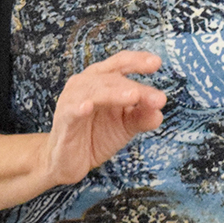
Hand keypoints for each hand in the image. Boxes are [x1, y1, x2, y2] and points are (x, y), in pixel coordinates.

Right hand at [41, 50, 166, 187]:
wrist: (69, 161)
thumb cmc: (98, 135)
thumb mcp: (126, 126)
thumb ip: (143, 117)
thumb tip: (159, 112)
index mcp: (104, 80)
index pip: (121, 63)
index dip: (138, 60)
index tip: (157, 63)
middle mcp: (87, 83)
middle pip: (113, 77)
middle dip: (136, 87)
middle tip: (159, 99)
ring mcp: (73, 99)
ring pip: (95, 89)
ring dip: (115, 92)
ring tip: (134, 96)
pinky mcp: (64, 118)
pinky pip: (71, 109)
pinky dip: (79, 106)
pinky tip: (88, 107)